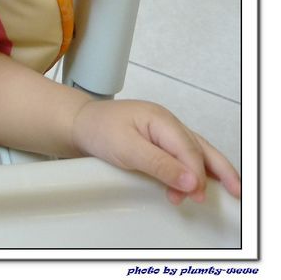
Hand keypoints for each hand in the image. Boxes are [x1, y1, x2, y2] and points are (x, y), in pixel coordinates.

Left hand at [71, 99, 240, 203]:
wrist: (79, 124)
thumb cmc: (98, 129)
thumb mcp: (126, 149)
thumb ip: (159, 164)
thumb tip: (191, 180)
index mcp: (161, 119)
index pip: (188, 149)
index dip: (194, 173)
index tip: (194, 194)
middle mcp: (167, 124)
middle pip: (201, 148)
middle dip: (218, 171)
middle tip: (234, 192)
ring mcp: (165, 132)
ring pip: (197, 151)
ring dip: (207, 172)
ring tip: (226, 190)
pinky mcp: (160, 141)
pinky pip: (185, 154)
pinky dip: (195, 168)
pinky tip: (201, 181)